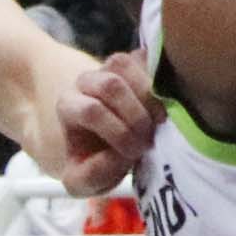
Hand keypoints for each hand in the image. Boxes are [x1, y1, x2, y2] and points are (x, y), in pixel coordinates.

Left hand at [50, 49, 159, 196]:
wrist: (99, 140)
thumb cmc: (91, 161)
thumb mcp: (81, 180)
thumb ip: (91, 177)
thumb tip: (119, 157)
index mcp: (68, 107)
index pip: (91, 111)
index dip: (118, 133)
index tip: (134, 154)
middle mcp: (85, 83)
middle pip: (111, 85)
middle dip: (135, 116)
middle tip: (148, 141)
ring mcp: (109, 68)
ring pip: (125, 64)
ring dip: (148, 95)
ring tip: (158, 121)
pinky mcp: (134, 60)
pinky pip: (146, 55)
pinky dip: (160, 76)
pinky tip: (167, 101)